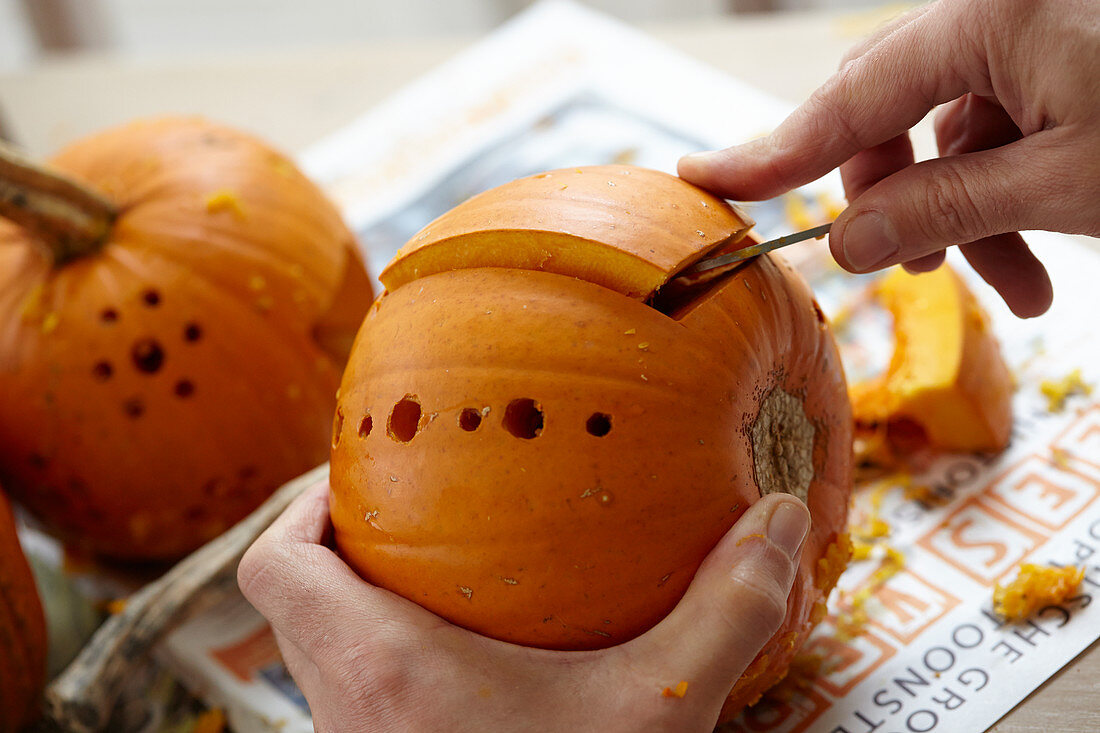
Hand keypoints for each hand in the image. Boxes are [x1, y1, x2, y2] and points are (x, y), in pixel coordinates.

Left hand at [237, 481, 809, 732]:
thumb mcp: (656, 714)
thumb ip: (722, 611)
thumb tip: (782, 516)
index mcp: (378, 671)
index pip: (273, 569)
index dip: (301, 509)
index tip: (368, 481)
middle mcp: (344, 716)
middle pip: (295, 607)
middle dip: (344, 553)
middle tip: (418, 517)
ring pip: (324, 662)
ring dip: (367, 614)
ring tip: (448, 581)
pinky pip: (362, 707)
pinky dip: (396, 673)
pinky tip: (479, 672)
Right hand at [679, 0, 1099, 317]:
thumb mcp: (1065, 183)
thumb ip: (945, 208)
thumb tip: (848, 244)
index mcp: (988, 16)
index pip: (849, 100)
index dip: (773, 153)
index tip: (703, 179)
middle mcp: (993, 11)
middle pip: (889, 114)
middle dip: (894, 201)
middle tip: (906, 264)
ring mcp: (1025, 32)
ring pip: (947, 135)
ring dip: (964, 216)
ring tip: (1016, 284)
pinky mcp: (1053, 57)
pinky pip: (997, 130)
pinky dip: (1005, 196)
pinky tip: (1043, 258)